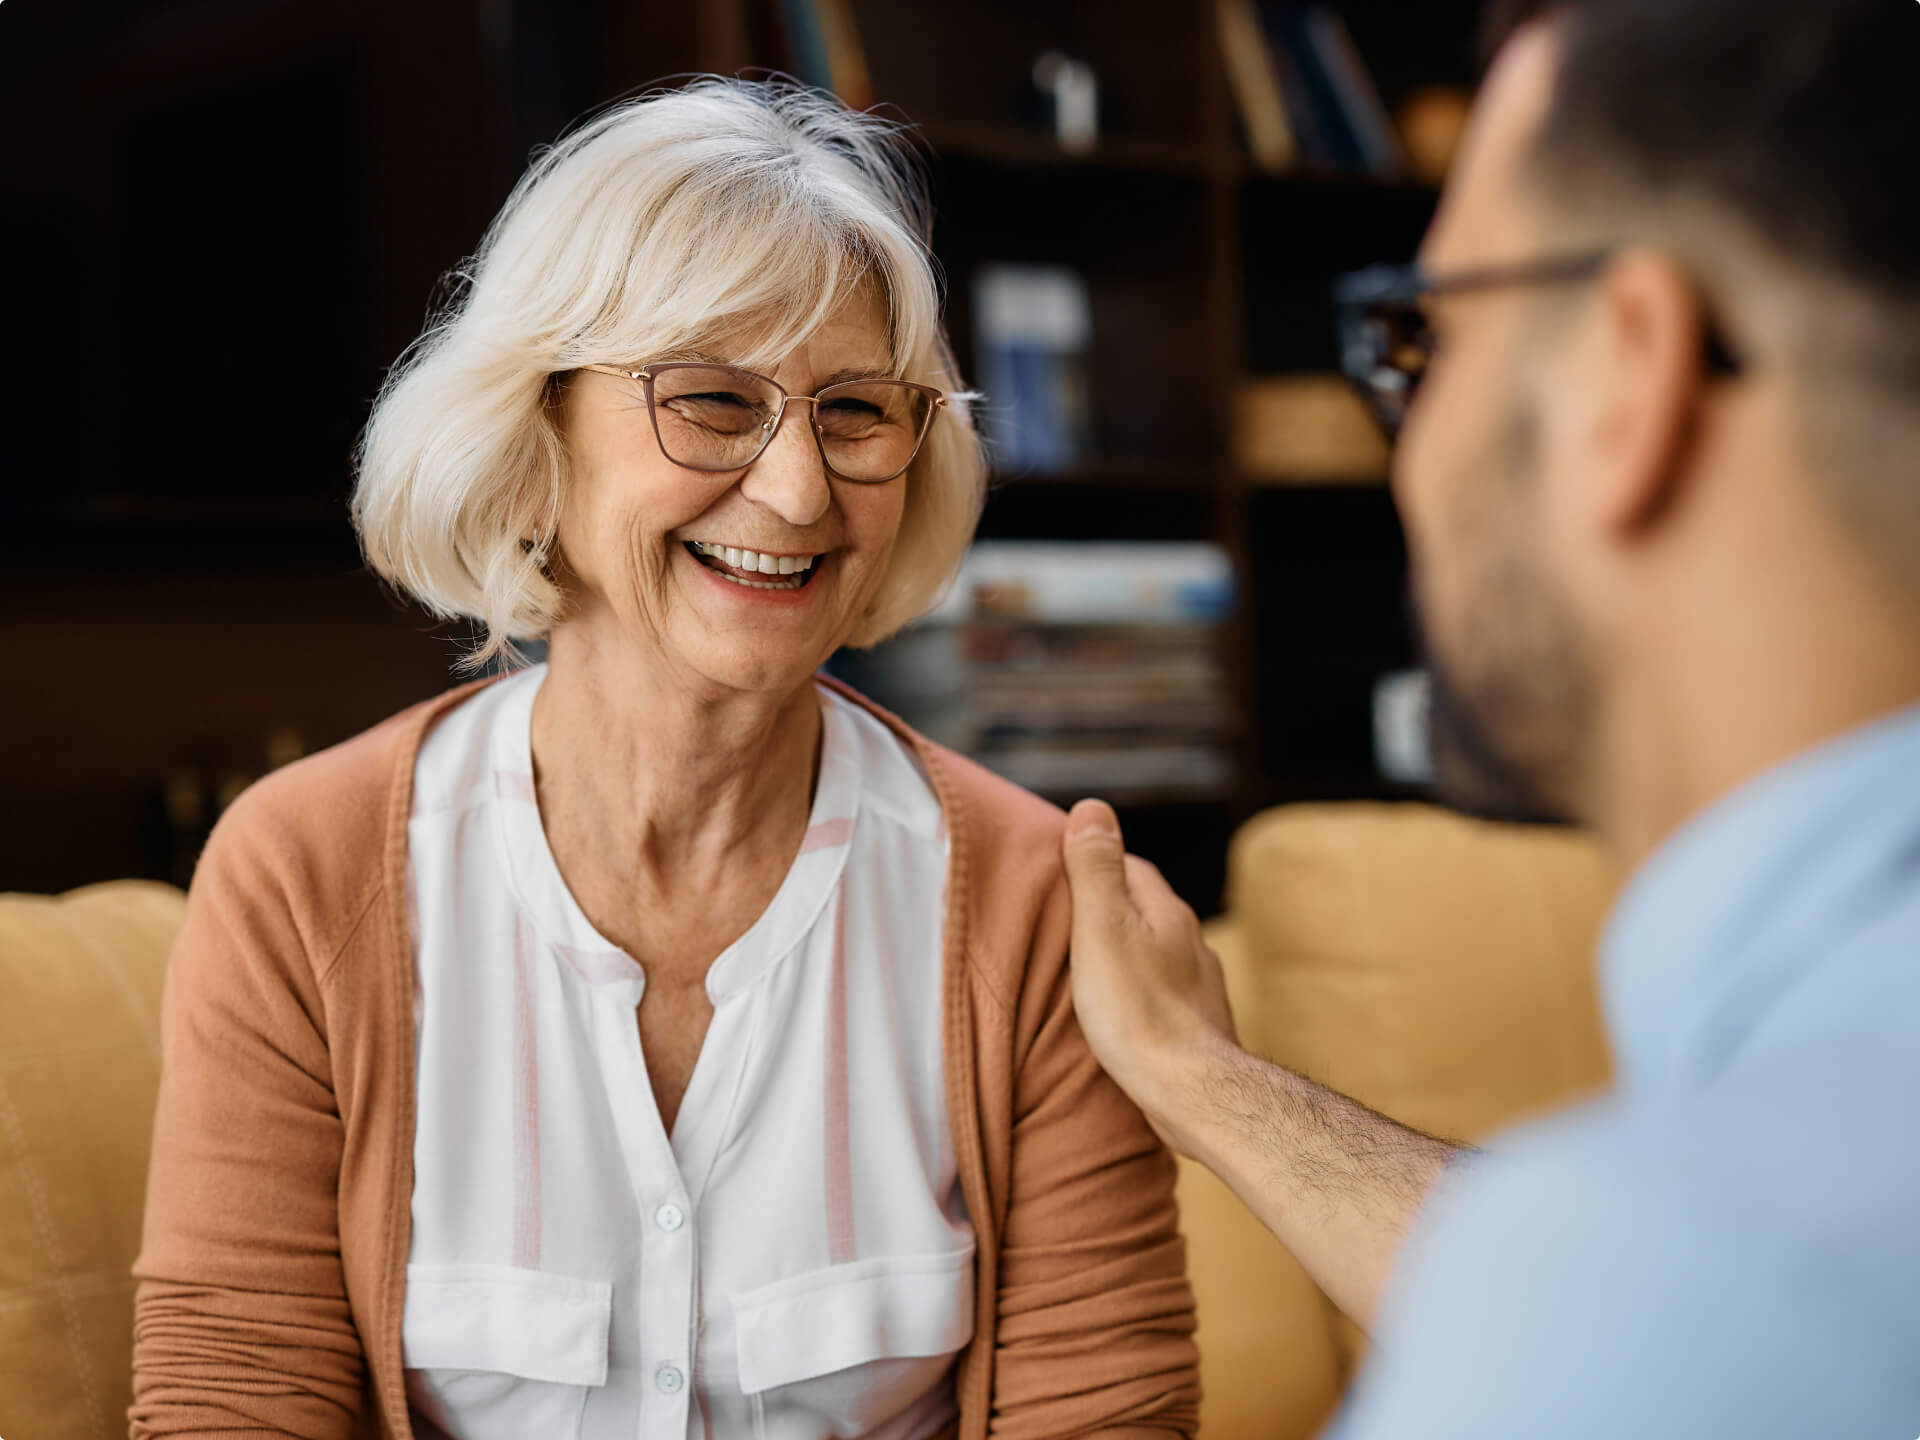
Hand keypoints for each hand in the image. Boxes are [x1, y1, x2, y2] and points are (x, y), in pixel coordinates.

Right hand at [1061, 798, 1236, 1153]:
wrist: (1192, 1092)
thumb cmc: (1138, 1012)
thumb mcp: (1102, 929)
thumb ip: (1096, 869)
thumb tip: (1092, 807)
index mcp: (1166, 912)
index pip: (1130, 867)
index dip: (1095, 864)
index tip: (1061, 872)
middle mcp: (1190, 942)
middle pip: (1145, 910)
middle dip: (1111, 909)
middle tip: (1067, 920)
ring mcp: (1198, 985)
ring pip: (1156, 953)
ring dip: (1127, 954)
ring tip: (1089, 967)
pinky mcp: (1197, 1026)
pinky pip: (1162, 994)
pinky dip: (1140, 992)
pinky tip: (1121, 1012)